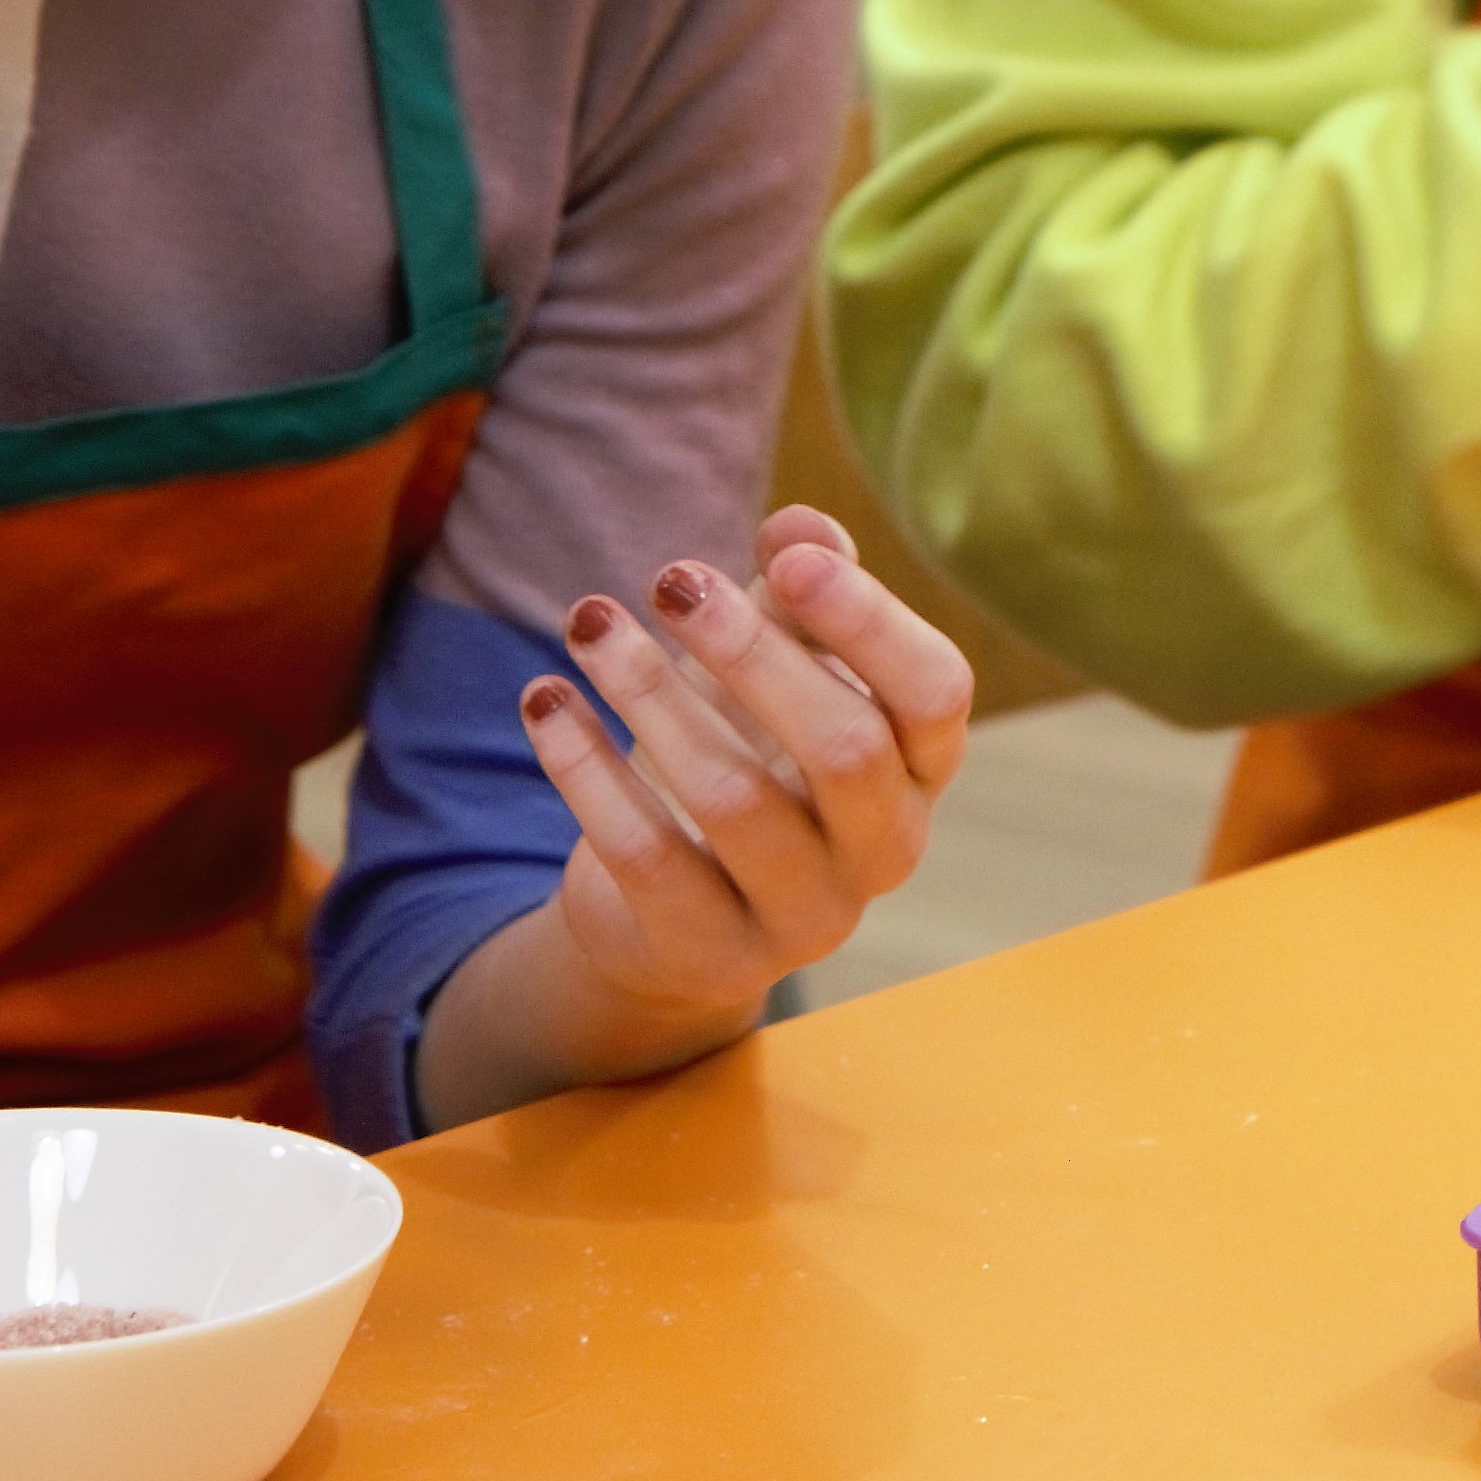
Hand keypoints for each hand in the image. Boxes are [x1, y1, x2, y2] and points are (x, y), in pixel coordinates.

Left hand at [507, 505, 974, 1079]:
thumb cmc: (749, 749)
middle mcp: (883, 849)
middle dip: (751, 652)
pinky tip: (545, 698)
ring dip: (650, 693)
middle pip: (844, 748)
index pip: (935, 692)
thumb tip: (799, 527)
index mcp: (921, 767)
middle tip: (670, 578)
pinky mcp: (709, 954)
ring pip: (734, 799)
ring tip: (588, 621)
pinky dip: (585, 767)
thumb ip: (802, 588)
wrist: (670, 905)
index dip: (869, 622)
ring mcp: (802, 916)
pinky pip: (644, 857)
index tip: (781, 556)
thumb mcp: (782, 660)